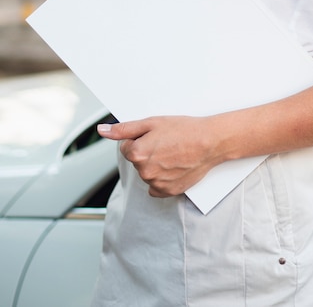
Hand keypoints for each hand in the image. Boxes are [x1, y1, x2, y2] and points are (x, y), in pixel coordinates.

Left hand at [97, 116, 220, 196]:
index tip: (156, 136)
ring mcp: (156, 183)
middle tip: (167, 143)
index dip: (140, 138)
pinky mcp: (168, 191)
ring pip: (147, 173)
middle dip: (148, 151)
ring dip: (156, 165)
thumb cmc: (184, 130)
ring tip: (174, 153)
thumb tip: (102, 130)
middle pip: (137, 161)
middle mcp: (144, 171)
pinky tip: (174, 167)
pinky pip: (156, 187)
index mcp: (137, 153)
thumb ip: (123, 129)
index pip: (127, 147)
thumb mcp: (152, 122)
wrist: (210, 142)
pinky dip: (162, 179)